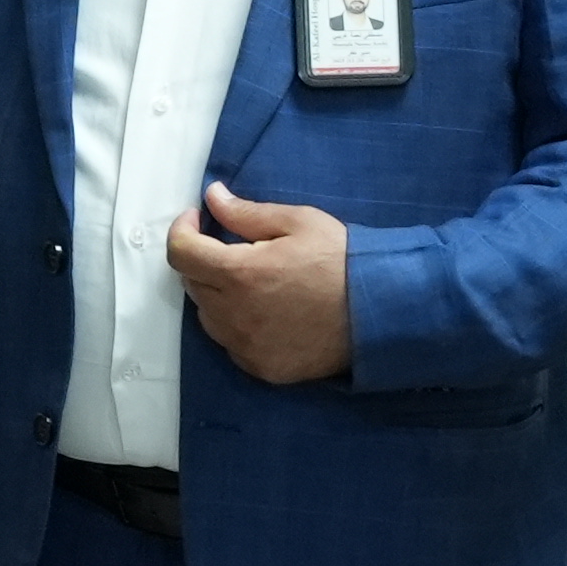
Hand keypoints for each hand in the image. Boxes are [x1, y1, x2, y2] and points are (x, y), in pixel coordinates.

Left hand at [166, 182, 351, 384]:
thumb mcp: (298, 222)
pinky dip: (236, 325)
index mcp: (238, 274)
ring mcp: (245, 346)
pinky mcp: (260, 368)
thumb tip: (211, 197)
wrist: (386, 312)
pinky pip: (231, 344)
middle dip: (202, 260)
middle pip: (192, 283)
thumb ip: (246, 213)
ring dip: (218, 295)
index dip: (182, 229)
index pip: (180, 252)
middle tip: (232, 248)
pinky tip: (266, 312)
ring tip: (253, 282)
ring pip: (208, 316)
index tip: (197, 219)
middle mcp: (233, 315)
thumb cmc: (344, 260)